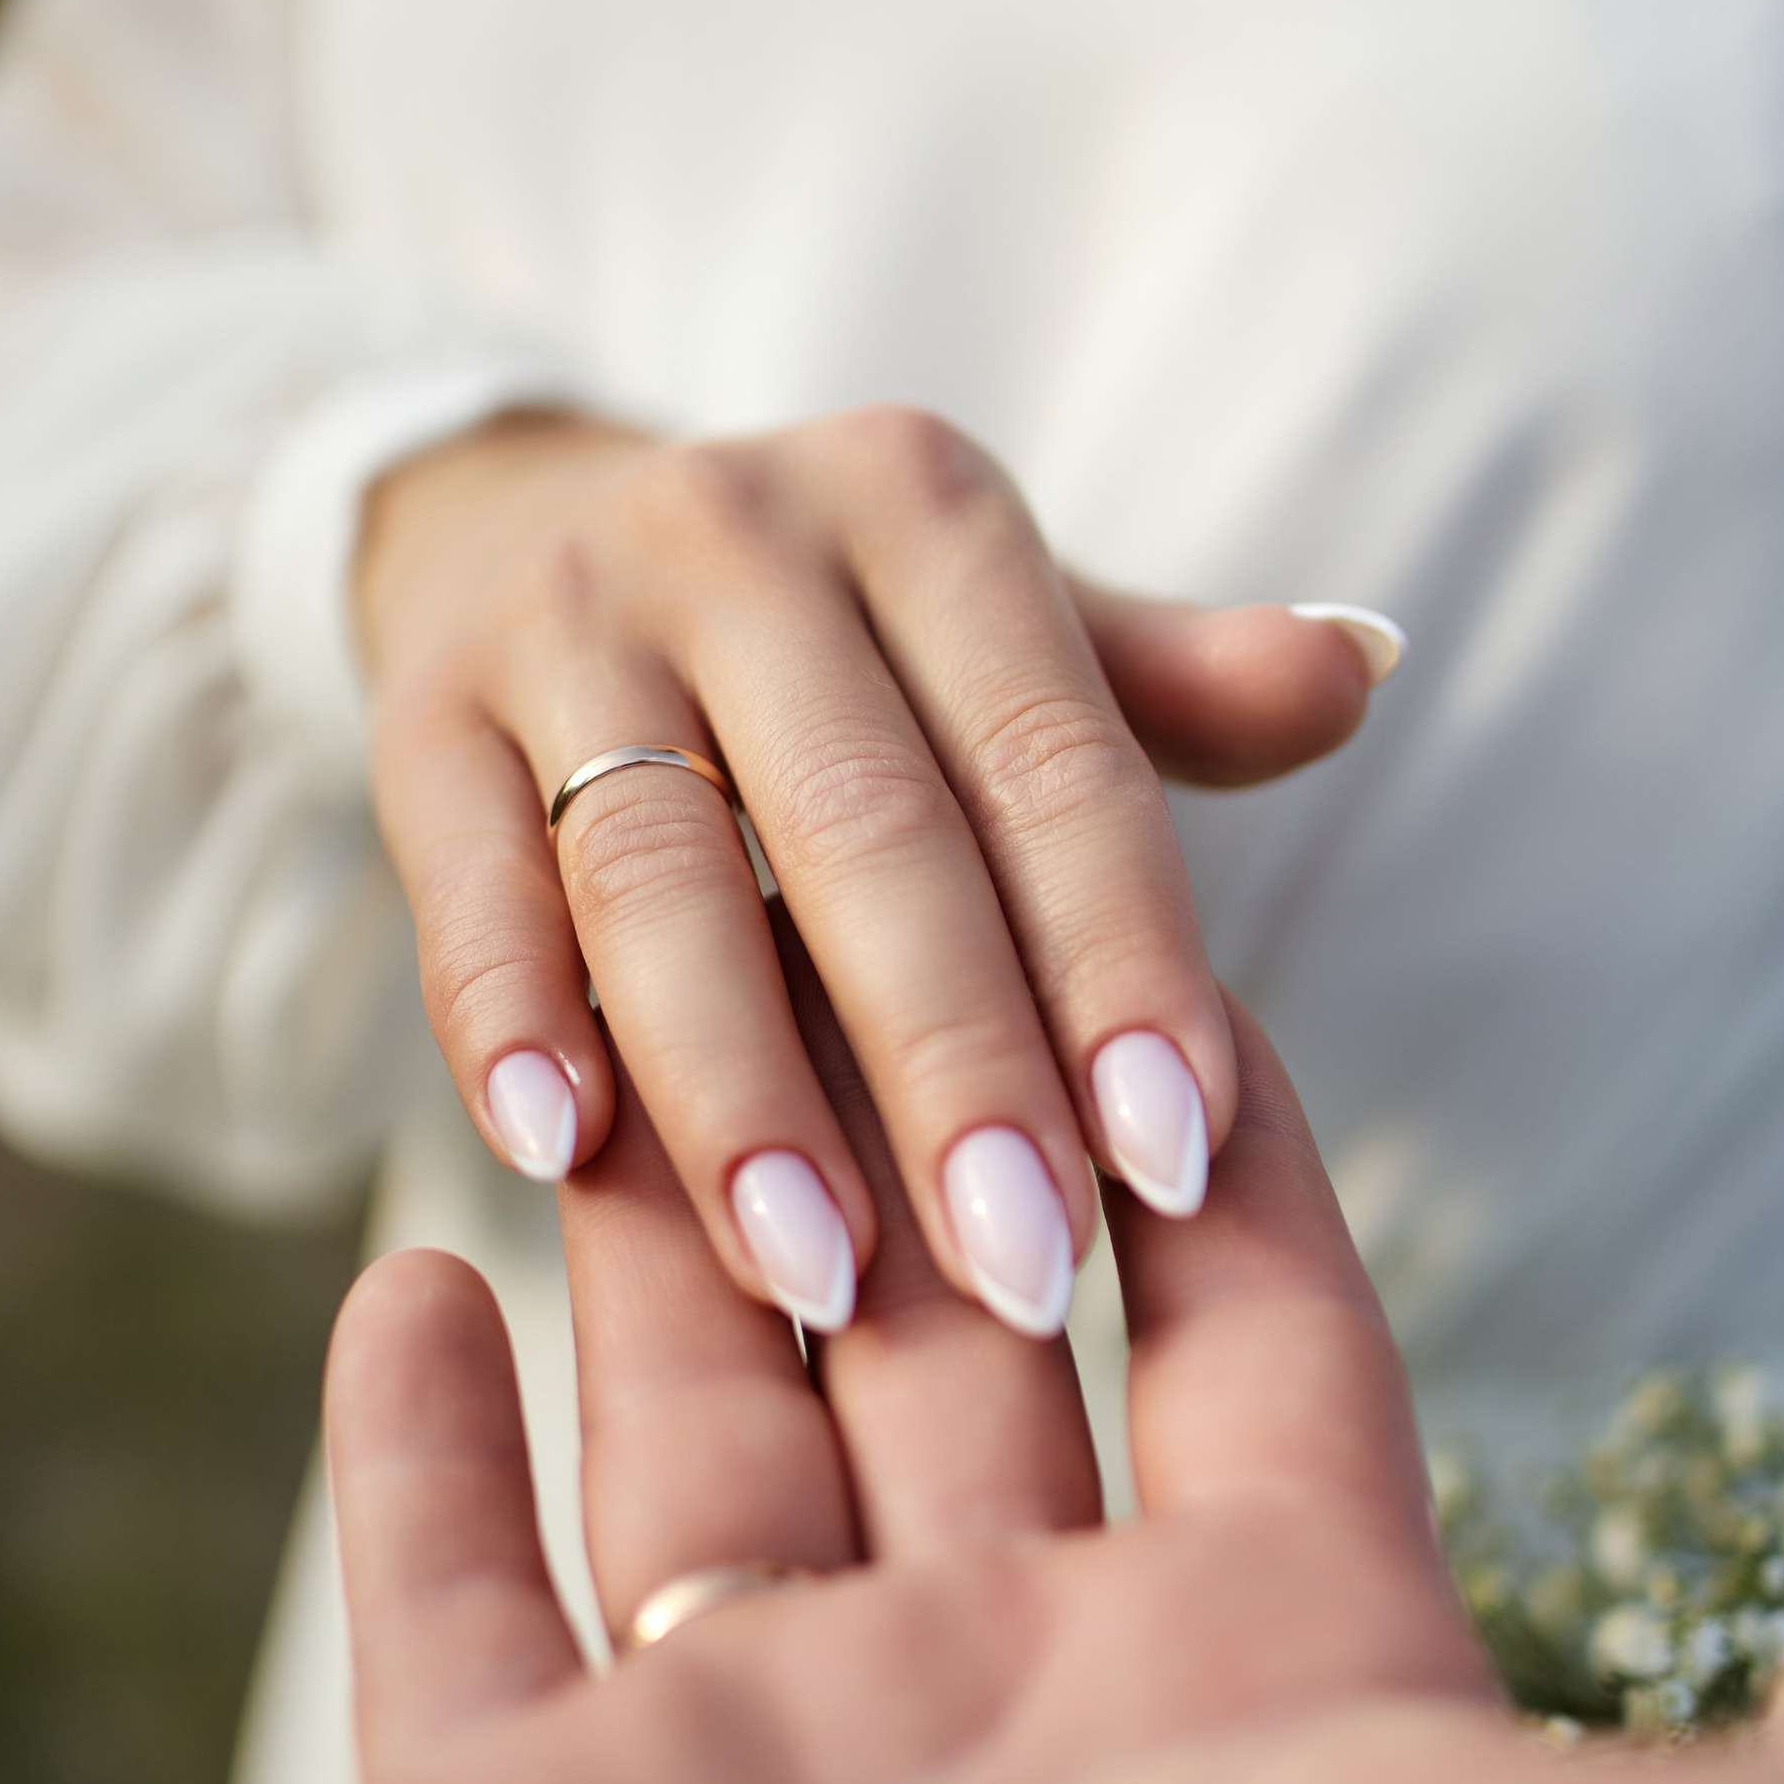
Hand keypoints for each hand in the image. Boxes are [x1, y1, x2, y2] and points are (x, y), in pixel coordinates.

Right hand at [326, 1007, 1783, 1783]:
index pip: (1264, 1347)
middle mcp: (1026, 1740)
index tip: (1191, 959)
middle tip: (870, 892)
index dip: (1237, 1155)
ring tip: (637, 996)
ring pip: (702, 1427)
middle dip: (932, 1121)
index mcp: (1294, 1704)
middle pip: (968, 1347)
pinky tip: (405, 1273)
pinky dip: (413, 1448)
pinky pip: (443, 1607)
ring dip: (674, 1222)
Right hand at [354, 405, 1395, 1336]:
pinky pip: (468, 883)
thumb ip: (1167, 683)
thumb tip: (1364, 659)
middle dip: (951, 1064)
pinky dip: (509, 1018)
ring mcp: (566, 619)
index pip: (1052, 758)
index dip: (1120, 960)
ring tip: (821, 1276)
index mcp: (925, 506)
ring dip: (740, 1089)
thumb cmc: (845, 645)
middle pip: (864, 828)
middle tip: (1026, 1274)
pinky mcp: (420, 713)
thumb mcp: (1009, 625)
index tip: (1181, 1159)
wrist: (534, 520)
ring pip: (662, 873)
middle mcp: (741, 533)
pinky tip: (561, 1160)